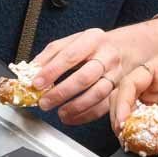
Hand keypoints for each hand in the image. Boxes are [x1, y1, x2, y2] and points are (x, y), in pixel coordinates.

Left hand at [31, 20, 157, 124]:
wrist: (125, 49)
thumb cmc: (94, 46)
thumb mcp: (74, 41)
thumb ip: (52, 53)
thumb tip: (31, 69)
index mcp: (92, 39)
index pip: (70, 55)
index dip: (52, 71)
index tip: (36, 83)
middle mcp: (107, 56)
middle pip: (85, 76)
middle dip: (62, 92)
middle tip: (44, 102)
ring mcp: (116, 74)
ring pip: (97, 93)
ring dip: (75, 106)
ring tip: (59, 112)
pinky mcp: (120, 90)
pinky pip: (104, 106)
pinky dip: (86, 115)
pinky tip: (71, 117)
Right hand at [110, 56, 157, 142]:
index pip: (131, 82)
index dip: (123, 102)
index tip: (124, 122)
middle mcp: (152, 81)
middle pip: (123, 97)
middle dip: (120, 118)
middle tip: (124, 138)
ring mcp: (153, 97)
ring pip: (129, 112)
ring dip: (127, 128)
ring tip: (130, 144)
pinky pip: (143, 123)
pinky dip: (140, 134)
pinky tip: (141, 145)